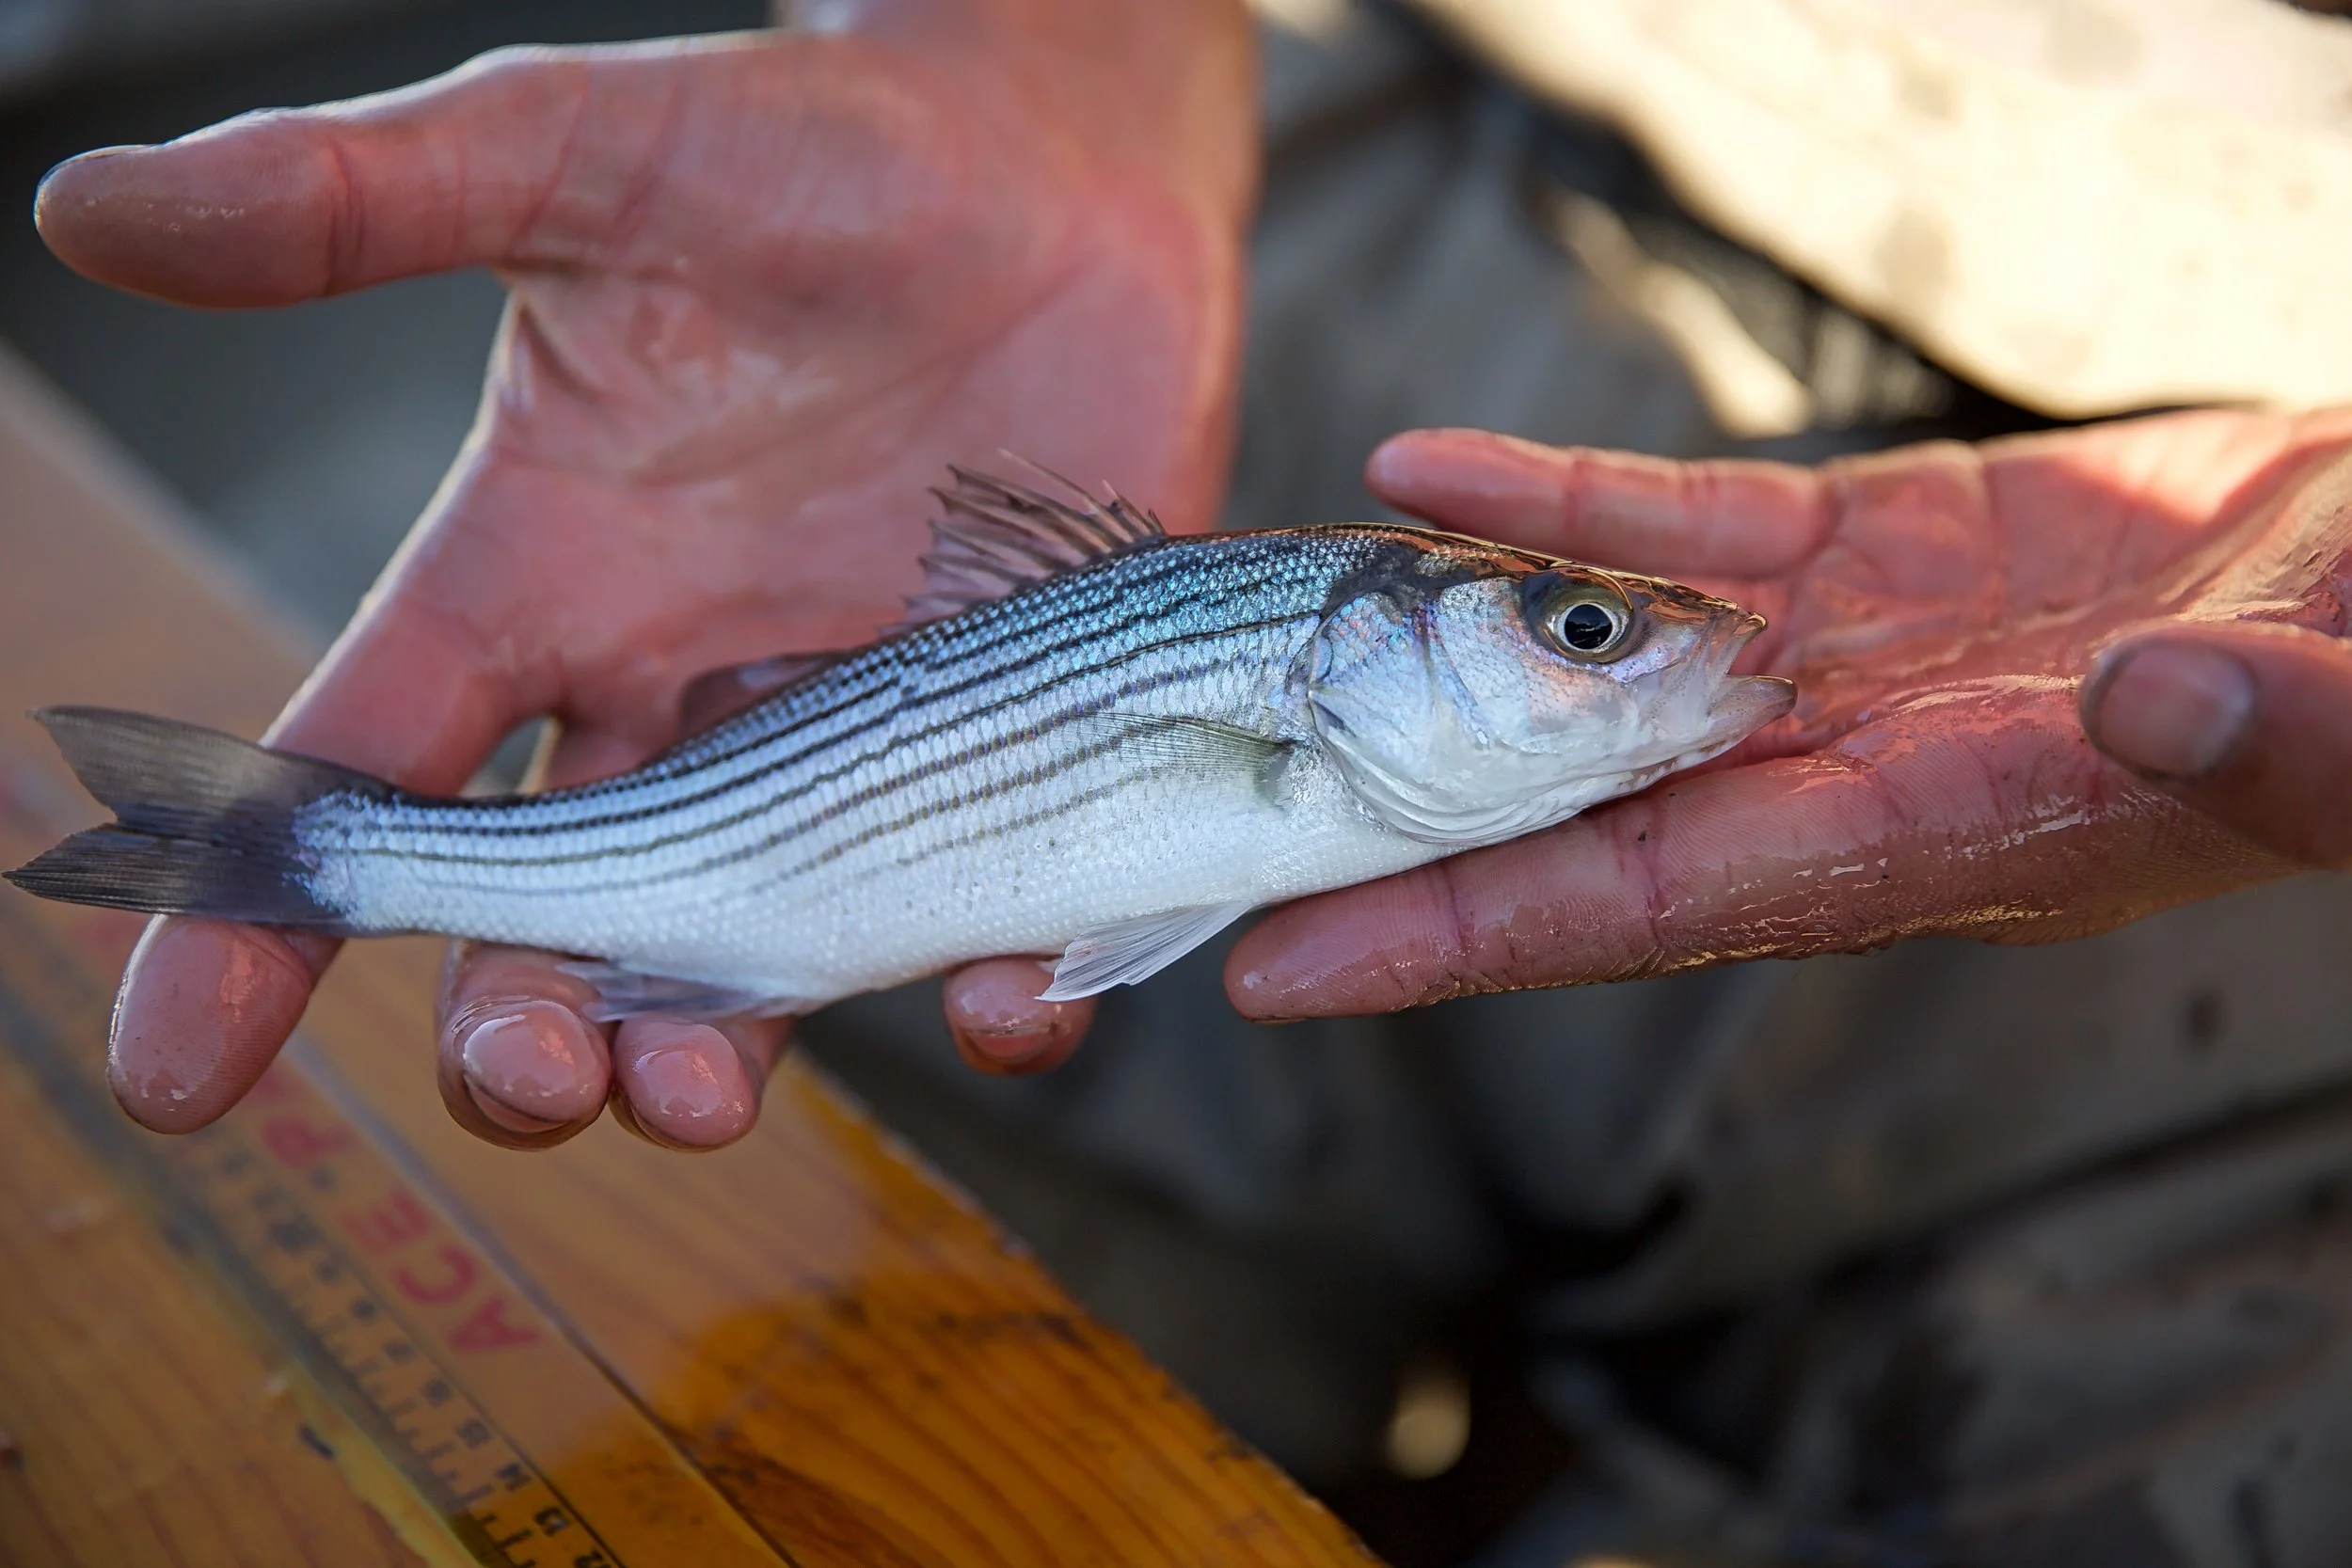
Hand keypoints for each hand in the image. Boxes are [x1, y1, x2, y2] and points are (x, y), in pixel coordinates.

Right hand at [40, 4, 1256, 1144]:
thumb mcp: (582, 154)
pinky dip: (997, 989)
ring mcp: (847, 742)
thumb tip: (95, 208)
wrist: (1049, 164)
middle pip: (555, 920)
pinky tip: (1011, 1000)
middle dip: (516, 1028)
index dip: (258, 927)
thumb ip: (364, 197)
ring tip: (698, 1095)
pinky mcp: (1011, 749)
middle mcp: (676, 694)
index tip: (177, 1073)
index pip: (364, 774)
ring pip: (751, 962)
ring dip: (709, 1057)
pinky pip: (987, 916)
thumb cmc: (806, 148)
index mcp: (542, 581)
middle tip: (526, 1070)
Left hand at [1224, 408, 2351, 1015]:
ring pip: (1574, 665)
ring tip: (1265, 639)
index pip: (1639, 906)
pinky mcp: (1847, 550)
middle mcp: (1833, 768)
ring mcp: (1822, 656)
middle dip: (1373, 839)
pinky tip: (1419, 465)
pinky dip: (1544, 495)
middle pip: (1552, 817)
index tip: (1282, 970)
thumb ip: (2280, 739)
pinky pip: (1662, 522)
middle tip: (1187, 853)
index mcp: (1930, 838)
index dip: (1454, 939)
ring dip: (1419, 656)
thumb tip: (2149, 703)